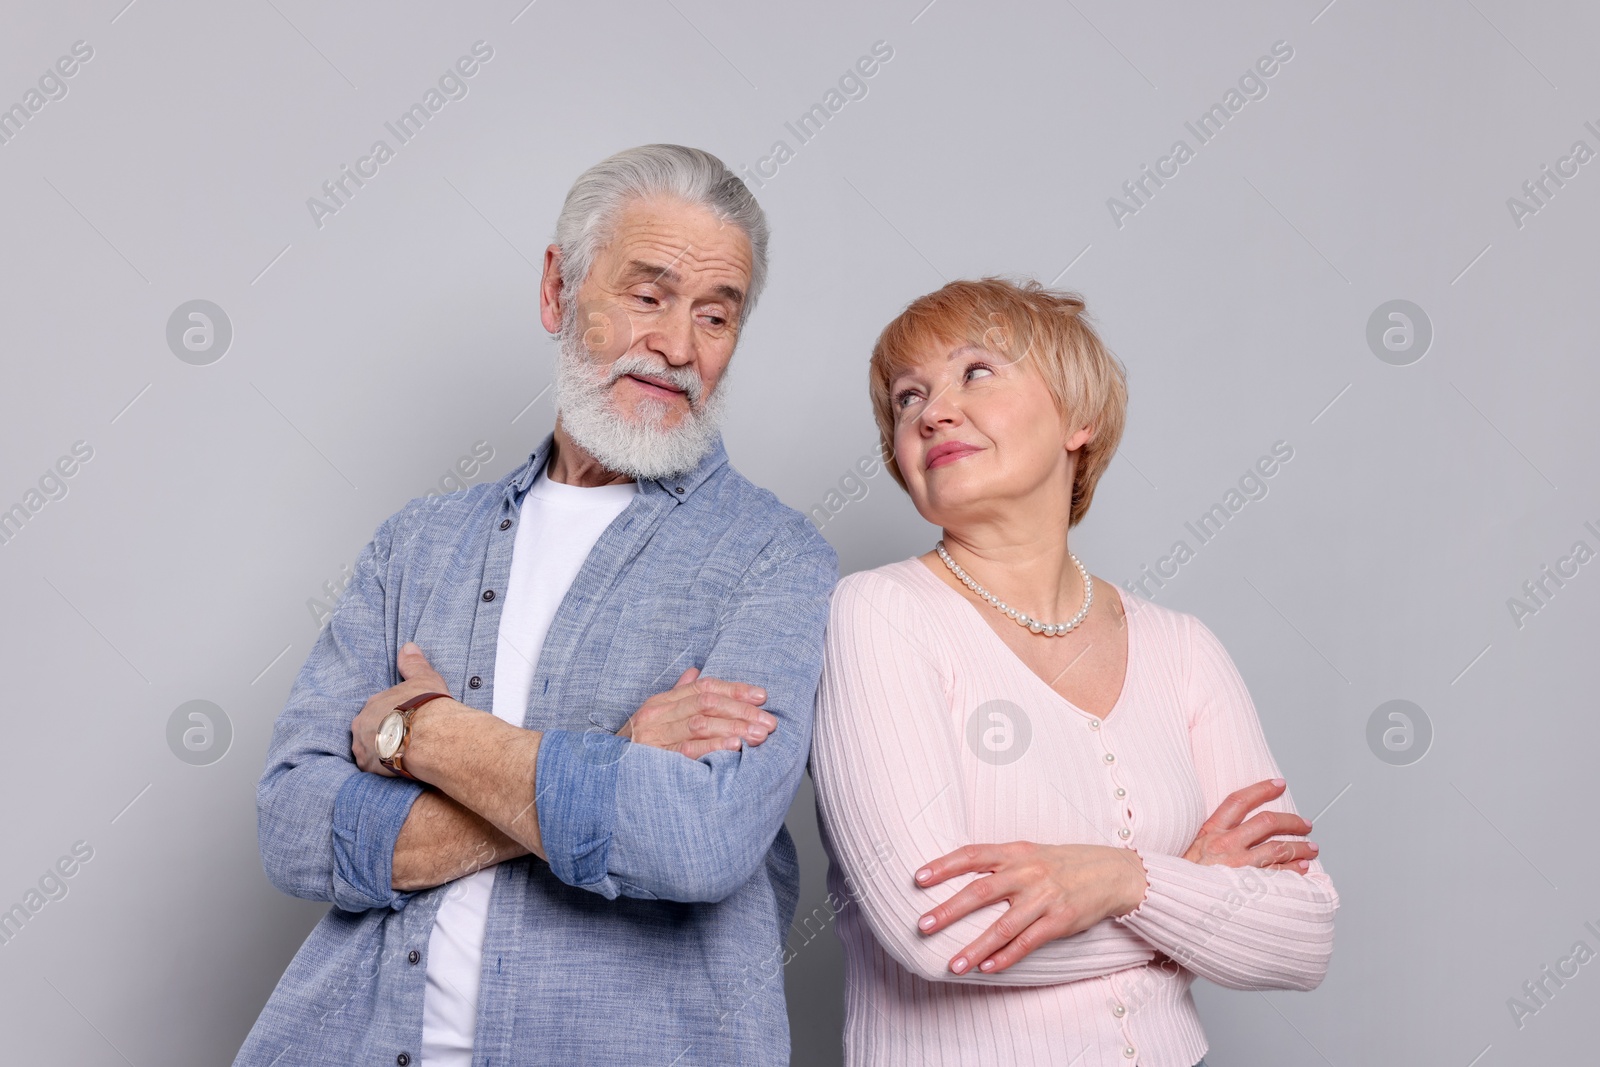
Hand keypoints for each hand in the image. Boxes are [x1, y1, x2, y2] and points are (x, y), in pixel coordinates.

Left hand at [351, 642, 455, 774]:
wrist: (430, 735)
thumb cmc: (427, 706)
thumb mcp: (423, 677)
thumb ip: (413, 664)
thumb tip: (408, 647)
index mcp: (373, 703)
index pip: (377, 710)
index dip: (390, 716)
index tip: (403, 720)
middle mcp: (362, 724)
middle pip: (369, 730)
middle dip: (382, 734)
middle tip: (402, 738)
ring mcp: (364, 747)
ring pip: (369, 750)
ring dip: (381, 752)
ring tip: (402, 754)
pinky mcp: (371, 768)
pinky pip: (374, 769)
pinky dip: (384, 769)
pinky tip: (399, 767)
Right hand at [617, 668, 775, 759]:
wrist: (602, 775)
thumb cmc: (634, 748)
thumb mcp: (654, 718)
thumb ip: (677, 695)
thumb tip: (695, 672)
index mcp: (661, 702)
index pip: (704, 688)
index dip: (735, 690)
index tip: (762, 696)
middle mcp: (657, 715)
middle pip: (707, 703)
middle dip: (742, 711)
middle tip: (769, 721)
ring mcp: (655, 737)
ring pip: (701, 724)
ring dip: (734, 728)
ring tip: (759, 734)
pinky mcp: (655, 760)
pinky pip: (688, 750)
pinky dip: (713, 747)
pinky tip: (734, 747)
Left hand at [913, 842, 1147, 975]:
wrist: (1111, 872)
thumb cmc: (1061, 863)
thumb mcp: (1029, 853)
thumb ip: (998, 861)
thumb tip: (956, 873)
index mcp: (1015, 852)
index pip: (972, 855)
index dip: (944, 865)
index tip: (918, 878)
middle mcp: (1027, 872)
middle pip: (980, 890)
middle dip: (949, 909)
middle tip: (923, 925)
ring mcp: (1044, 897)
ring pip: (1003, 925)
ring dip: (976, 947)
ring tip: (953, 964)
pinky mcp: (1060, 920)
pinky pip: (1028, 942)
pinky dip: (1006, 957)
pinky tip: (987, 968)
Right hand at [1183, 778, 1316, 872]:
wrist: (1171, 899)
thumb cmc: (1182, 880)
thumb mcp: (1189, 851)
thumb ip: (1211, 840)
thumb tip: (1232, 832)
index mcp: (1210, 832)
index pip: (1239, 801)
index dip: (1262, 790)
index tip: (1278, 785)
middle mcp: (1225, 844)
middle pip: (1267, 822)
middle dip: (1292, 821)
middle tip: (1305, 824)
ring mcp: (1238, 864)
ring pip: (1278, 847)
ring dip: (1300, 847)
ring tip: (1311, 848)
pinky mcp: (1248, 885)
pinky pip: (1279, 873)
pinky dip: (1294, 869)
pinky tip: (1302, 868)